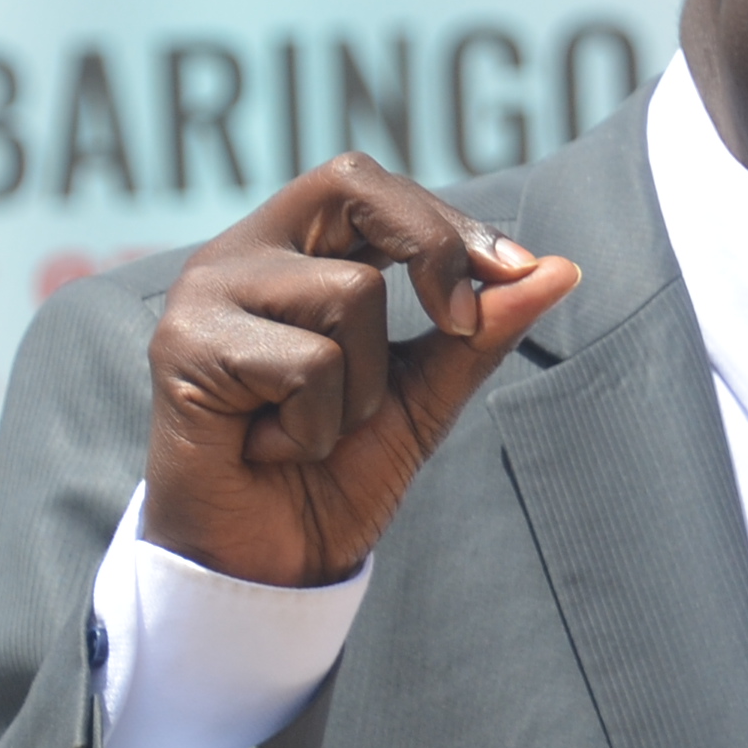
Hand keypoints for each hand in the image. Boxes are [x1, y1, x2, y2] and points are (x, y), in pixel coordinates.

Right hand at [141, 155, 578, 587]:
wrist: (271, 563)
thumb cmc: (335, 471)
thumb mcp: (424, 395)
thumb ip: (481, 332)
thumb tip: (563, 270)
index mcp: (290, 250)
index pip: (371, 185)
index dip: (449, 223)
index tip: (518, 273)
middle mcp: (238, 254)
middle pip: (351, 184)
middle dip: (431, 247)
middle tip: (458, 322)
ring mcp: (204, 295)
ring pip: (348, 297)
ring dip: (362, 391)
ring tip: (311, 430)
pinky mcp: (184, 348)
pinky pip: (308, 366)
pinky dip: (317, 429)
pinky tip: (272, 450)